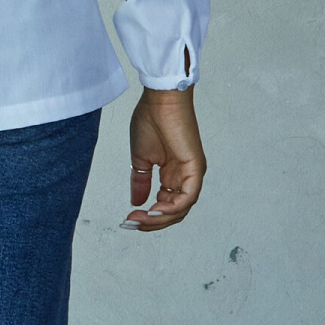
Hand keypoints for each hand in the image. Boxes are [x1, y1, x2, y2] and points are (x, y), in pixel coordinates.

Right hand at [126, 84, 204, 231]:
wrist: (159, 101)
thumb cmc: (151, 120)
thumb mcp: (141, 159)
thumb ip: (140, 182)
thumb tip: (136, 201)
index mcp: (173, 175)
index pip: (165, 206)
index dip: (148, 217)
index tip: (128, 219)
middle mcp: (185, 177)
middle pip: (173, 212)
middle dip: (152, 222)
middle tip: (132, 222)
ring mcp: (192, 174)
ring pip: (181, 209)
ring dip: (159, 218)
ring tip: (140, 218)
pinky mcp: (195, 168)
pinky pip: (188, 197)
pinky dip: (172, 208)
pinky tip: (154, 210)